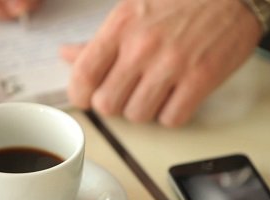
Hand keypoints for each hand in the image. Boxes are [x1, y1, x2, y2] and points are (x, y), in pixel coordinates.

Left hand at [60, 0, 262, 126]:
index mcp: (121, 26)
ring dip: (144, 110)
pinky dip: (171, 114)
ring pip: (138, 116)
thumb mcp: (133, 10)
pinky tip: (176, 96)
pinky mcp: (200, 79)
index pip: (83, 75)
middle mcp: (143, 46)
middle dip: (114, 104)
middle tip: (126, 93)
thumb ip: (99, 39)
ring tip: (155, 92)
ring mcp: (173, 65)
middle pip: (107, 104)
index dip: (80, 95)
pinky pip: (172, 119)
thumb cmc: (183, 0)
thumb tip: (69, 55)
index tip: (88, 96)